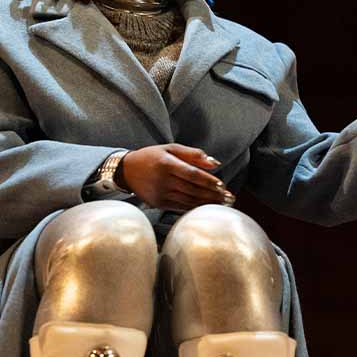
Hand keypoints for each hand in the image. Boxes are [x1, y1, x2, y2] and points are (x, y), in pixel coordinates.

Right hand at [118, 143, 233, 210]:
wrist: (126, 171)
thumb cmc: (151, 157)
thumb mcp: (170, 148)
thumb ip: (193, 154)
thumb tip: (214, 163)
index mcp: (166, 164)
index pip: (192, 174)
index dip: (208, 181)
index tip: (222, 185)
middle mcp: (163, 180)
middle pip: (193, 189)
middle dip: (213, 195)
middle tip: (229, 198)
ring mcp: (160, 194)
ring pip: (188, 200)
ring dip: (207, 203)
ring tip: (223, 204)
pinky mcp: (159, 203)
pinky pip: (181, 207)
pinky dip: (195, 208)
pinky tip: (206, 208)